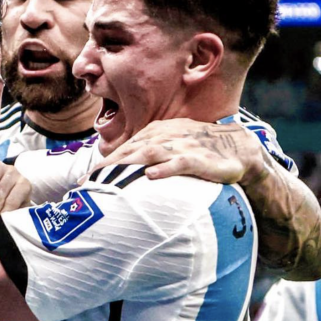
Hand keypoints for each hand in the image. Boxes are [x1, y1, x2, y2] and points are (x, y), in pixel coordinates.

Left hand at [91, 118, 263, 184]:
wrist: (237, 147)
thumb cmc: (197, 149)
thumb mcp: (168, 148)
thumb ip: (146, 156)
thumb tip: (120, 174)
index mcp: (153, 134)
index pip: (122, 151)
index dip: (101, 166)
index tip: (83, 182)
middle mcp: (163, 137)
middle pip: (128, 152)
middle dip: (106, 169)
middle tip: (87, 186)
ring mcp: (180, 146)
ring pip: (148, 155)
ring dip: (126, 167)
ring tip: (108, 181)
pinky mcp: (198, 158)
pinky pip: (179, 163)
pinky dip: (165, 169)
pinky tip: (151, 176)